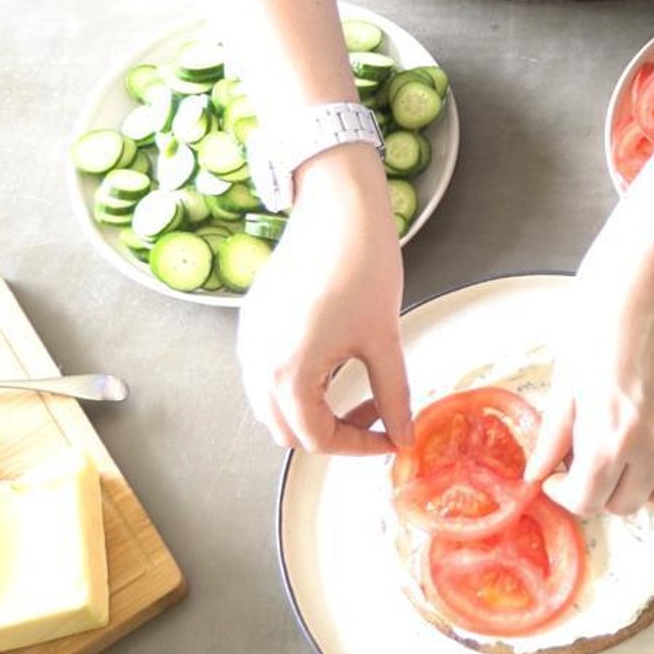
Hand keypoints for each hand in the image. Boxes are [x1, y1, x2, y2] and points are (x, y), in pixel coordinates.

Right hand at [236, 142, 412, 453]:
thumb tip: (403, 433)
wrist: (337, 206)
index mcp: (288, 372)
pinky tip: (336, 365)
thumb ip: (393, 395)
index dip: (359, 447)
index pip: (317, 438)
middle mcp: (257, 362)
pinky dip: (299, 386)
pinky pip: (267, 375)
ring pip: (273, 406)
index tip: (390, 438)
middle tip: (378, 418)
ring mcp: (250, 341)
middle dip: (335, 434)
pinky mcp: (254, 322)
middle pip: (287, 431)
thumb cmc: (360, 262)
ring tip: (360, 390)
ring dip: (315, 412)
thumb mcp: (384, 339)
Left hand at [530, 222, 653, 514]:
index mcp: (609, 437)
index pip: (588, 502)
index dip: (567, 491)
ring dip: (648, 483)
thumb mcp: (567, 372)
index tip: (562, 474)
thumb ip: (555, 432)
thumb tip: (537, 472)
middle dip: (604, 488)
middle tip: (594, 457)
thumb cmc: (605, 307)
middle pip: (628, 504)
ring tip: (633, 451)